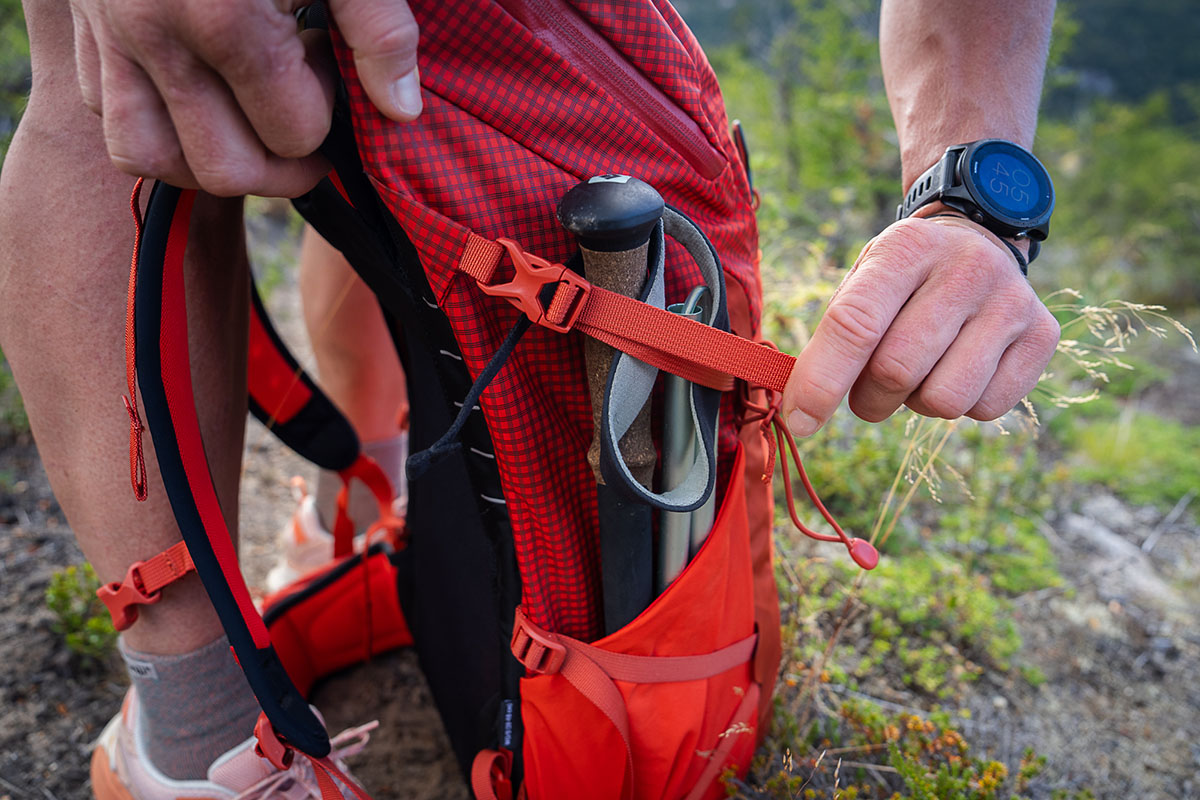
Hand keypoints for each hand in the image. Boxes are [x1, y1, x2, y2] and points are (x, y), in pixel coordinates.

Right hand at [69, 0, 421, 196]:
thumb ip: (378, 27)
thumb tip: (401, 110)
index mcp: (225, 20)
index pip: (292, 134)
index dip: (326, 114)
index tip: (327, 69)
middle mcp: (157, 39)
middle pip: (225, 168)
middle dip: (279, 160)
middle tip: (300, 116)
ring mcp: (112, 38)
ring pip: (150, 157)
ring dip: (208, 159)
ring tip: (248, 125)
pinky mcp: (83, 31)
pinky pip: (106, 117)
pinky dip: (153, 126)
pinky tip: (196, 95)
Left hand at [783, 215, 1059, 435]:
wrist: (980, 239)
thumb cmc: (903, 277)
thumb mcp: (863, 283)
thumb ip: (834, 338)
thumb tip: (802, 411)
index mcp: (906, 249)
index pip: (855, 324)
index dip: (821, 381)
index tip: (798, 422)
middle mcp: (966, 269)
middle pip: (896, 370)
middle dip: (868, 399)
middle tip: (867, 390)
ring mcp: (1011, 301)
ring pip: (944, 400)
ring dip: (915, 404)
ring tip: (919, 372)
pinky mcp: (1043, 335)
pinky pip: (985, 409)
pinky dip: (960, 405)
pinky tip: (959, 368)